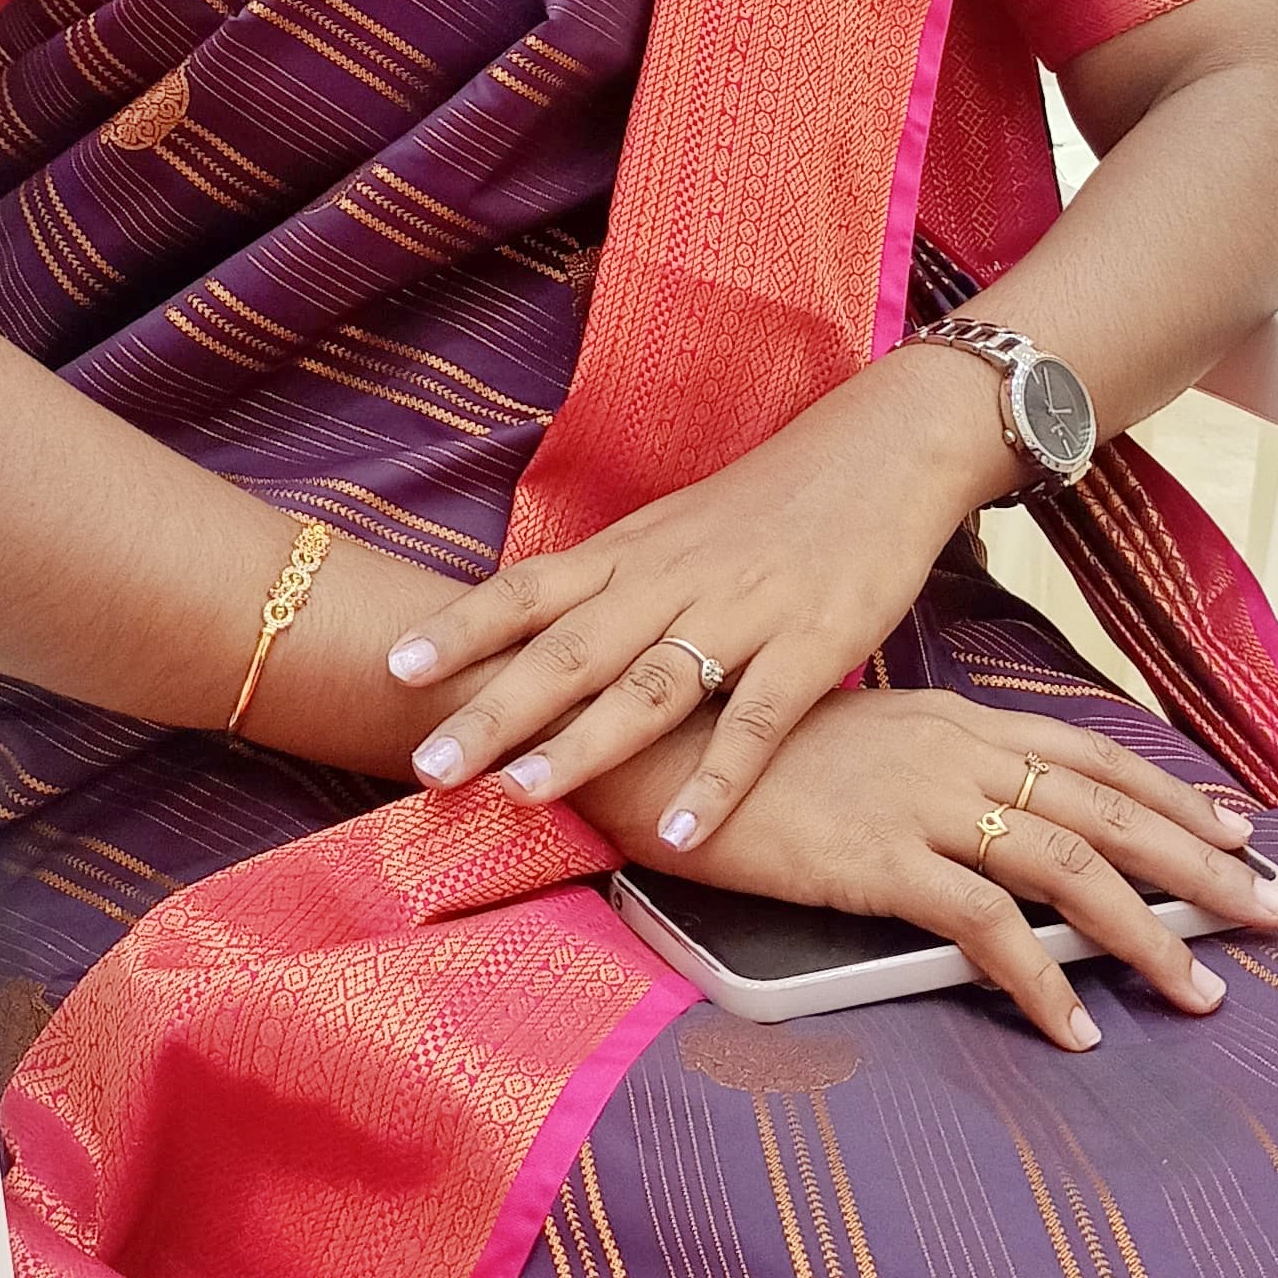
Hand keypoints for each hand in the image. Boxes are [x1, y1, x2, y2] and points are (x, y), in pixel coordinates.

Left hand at [391, 343, 1013, 850]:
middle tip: (427, 768)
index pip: (531, 587)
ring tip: (522, 797)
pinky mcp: (815, 642)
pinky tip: (679, 830)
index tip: (392, 667)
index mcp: (635, 548)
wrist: (885, 448)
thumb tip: (528, 636)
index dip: (462, 626)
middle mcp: (674, 577)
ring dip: (583, 744)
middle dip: (494, 709)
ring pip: (650, 683)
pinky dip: (716, 777)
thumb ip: (611, 583)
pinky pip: (758, 719)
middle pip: (570, 648)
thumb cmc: (772, 500)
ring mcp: (745, 609)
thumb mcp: (677, 529)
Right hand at [590, 688, 1277, 1051]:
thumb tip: (977, 811)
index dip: (1171, 792)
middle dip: (1202, 863)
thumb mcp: (855, 744)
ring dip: (1148, 935)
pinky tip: (1078, 1027)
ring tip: (1203, 993)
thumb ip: (924, 770)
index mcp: (954, 719)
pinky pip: (986, 926)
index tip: (1238, 828)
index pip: (1090, 753)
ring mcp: (922, 802)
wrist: (652, 740)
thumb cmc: (743, 749)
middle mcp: (956, 751)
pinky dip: (1043, 980)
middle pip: (1108, 808)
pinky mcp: (880, 858)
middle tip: (1276, 910)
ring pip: (1070, 868)